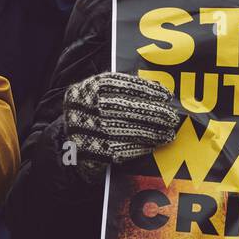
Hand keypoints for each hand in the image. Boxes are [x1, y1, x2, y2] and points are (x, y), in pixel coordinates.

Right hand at [63, 72, 182, 181]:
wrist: (67, 144)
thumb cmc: (91, 114)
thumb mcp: (97, 94)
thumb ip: (120, 89)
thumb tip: (157, 90)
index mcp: (87, 89)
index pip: (122, 85)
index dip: (147, 89)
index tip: (166, 95)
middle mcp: (85, 108)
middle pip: (127, 108)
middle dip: (154, 113)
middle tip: (172, 117)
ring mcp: (87, 132)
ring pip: (127, 130)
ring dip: (152, 132)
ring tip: (168, 133)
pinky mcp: (92, 153)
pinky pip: (122, 149)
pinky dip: (141, 147)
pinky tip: (154, 144)